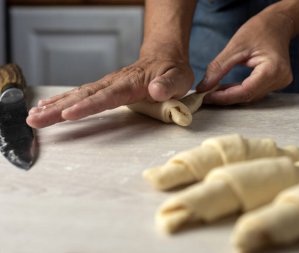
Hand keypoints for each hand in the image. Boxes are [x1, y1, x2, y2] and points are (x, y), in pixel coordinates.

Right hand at [27, 57, 193, 127]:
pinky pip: (80, 94)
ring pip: (77, 94)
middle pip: (83, 96)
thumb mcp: (178, 77)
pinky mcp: (104, 87)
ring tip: (33, 116)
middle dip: (58, 108)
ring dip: (54, 105)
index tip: (68, 114)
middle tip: (35, 119)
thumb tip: (156, 90)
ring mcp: (106, 84)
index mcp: (131, 83)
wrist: (163, 57)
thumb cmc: (171, 70)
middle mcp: (114, 82)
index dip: (88, 106)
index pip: (106, 96)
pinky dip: (62, 101)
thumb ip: (168, 85)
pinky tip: (47, 108)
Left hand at [197, 9, 293, 104]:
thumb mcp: (235, 46)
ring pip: (250, 96)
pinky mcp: (276, 82)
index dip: (224, 97)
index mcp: (273, 69)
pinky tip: (225, 88)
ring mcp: (280, 82)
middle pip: (248, 96)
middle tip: (205, 96)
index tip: (206, 97)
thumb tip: (203, 88)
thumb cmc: (259, 29)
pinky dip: (239, 91)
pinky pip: (254, 91)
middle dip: (225, 97)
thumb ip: (218, 68)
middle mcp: (280, 79)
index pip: (245, 91)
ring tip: (213, 91)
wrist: (278, 23)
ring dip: (231, 95)